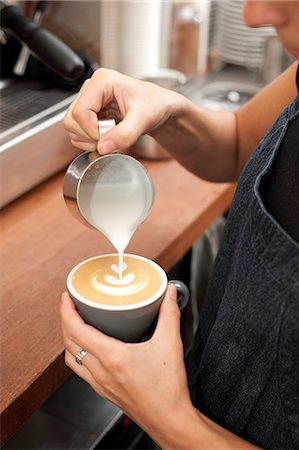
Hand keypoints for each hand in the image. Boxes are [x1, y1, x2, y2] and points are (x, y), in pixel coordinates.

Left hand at [60, 285, 193, 436]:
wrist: (169, 420)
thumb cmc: (167, 390)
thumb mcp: (170, 344)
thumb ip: (169, 315)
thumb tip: (169, 294)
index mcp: (111, 357)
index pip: (76, 330)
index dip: (66, 310)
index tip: (67, 297)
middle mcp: (100, 371)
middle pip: (68, 342)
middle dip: (65, 320)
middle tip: (71, 304)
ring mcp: (99, 383)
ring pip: (71, 357)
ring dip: (69, 338)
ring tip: (77, 323)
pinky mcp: (104, 390)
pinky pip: (80, 369)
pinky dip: (77, 353)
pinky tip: (90, 348)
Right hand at [63, 68, 182, 153]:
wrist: (160, 108)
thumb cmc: (155, 105)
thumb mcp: (144, 120)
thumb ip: (125, 134)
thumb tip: (103, 147)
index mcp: (102, 81)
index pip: (81, 112)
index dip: (93, 131)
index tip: (111, 136)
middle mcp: (91, 88)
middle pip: (72, 121)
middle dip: (90, 136)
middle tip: (113, 136)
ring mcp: (88, 100)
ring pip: (72, 128)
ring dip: (89, 140)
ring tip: (111, 135)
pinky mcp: (88, 112)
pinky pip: (77, 132)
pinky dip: (90, 141)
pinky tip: (107, 136)